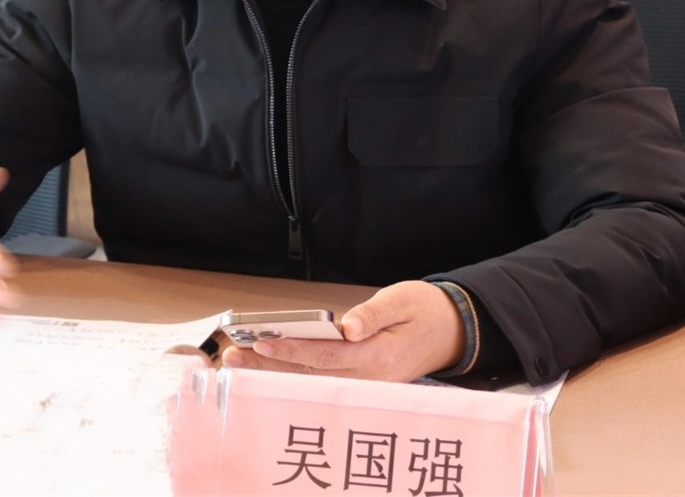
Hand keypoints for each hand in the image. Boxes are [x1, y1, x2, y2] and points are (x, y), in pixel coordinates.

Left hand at [221, 280, 465, 381]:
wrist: (451, 331)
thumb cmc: (424, 310)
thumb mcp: (402, 299)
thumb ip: (374, 313)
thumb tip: (346, 325)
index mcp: (379, 356)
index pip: (326, 355)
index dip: (292, 350)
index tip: (262, 342)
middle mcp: (370, 378)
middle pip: (310, 374)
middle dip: (269, 366)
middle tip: (233, 357)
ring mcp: (365, 384)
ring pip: (311, 380)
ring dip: (273, 372)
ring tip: (239, 361)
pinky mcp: (361, 382)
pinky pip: (321, 379)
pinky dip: (292, 373)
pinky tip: (267, 365)